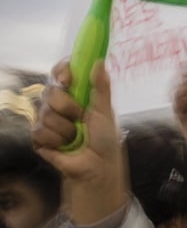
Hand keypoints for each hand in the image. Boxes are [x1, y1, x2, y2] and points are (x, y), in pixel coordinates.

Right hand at [31, 59, 128, 225]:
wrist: (97, 166)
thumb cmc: (105, 138)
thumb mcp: (106, 110)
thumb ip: (101, 86)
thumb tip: (100, 61)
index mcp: (76, 93)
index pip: (61, 71)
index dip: (62, 71)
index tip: (69, 80)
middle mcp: (59, 102)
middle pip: (50, 90)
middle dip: (68, 106)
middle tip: (81, 117)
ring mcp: (47, 118)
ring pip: (44, 112)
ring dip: (65, 127)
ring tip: (76, 136)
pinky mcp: (39, 136)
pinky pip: (38, 130)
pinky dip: (55, 139)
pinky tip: (65, 146)